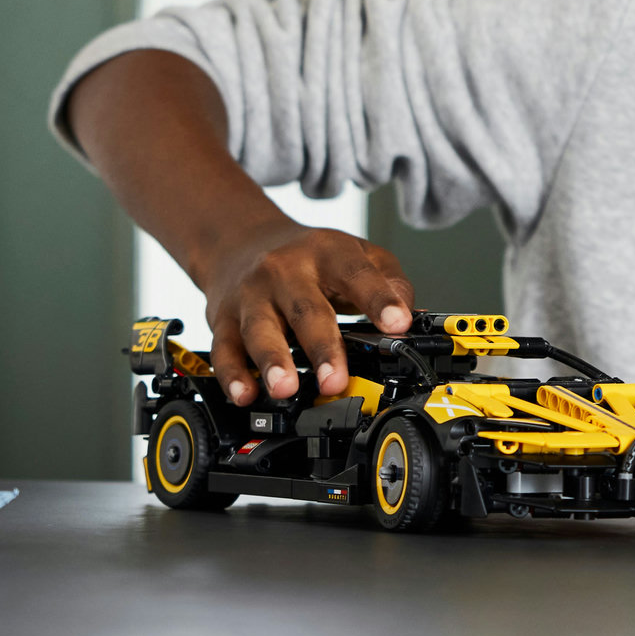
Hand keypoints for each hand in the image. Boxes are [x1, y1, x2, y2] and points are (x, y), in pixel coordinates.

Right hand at [197, 219, 414, 406]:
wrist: (239, 241)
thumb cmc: (306, 257)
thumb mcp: (355, 254)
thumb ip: (389, 280)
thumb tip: (410, 317)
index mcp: (327, 253)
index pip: (357, 273)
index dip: (379, 298)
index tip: (398, 324)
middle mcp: (285, 271)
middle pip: (306, 309)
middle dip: (322, 348)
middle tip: (336, 381)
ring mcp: (252, 296)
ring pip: (260, 330)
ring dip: (273, 361)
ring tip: (286, 388)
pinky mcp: (223, 320)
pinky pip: (224, 350)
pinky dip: (233, 375)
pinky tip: (245, 394)